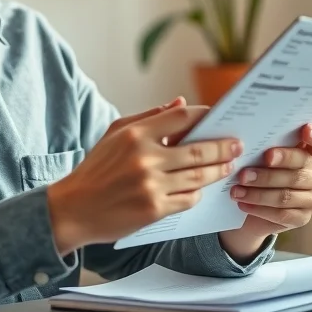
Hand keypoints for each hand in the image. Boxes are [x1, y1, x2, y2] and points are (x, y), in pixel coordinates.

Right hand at [47, 97, 243, 255]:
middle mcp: (144, 158)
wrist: (74, 209)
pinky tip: (202, 189)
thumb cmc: (96, 169)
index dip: (204, 115)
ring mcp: (150, 185)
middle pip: (198, 148)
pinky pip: (187, 199)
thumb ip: (148, 117)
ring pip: (198, 176)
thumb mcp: (114, 135)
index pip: (181, 117)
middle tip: (237, 145)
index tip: (217, 117)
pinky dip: (197, 194)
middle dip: (223, 147)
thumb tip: (180, 102)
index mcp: (135, 134)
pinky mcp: (154, 209)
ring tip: (228, 167)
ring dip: (217, 171)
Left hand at [218, 123, 311, 260]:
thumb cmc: (260, 171)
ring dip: (258, 193)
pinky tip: (243, 204)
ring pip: (286, 194)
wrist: (255, 207)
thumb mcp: (262, 156)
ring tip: (237, 190)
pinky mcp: (303, 217)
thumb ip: (264, 146)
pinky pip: (282, 213)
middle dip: (269, 171)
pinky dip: (260, 209)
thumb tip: (244, 141)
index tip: (306, 130)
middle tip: (245, 173)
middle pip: (298, 169)